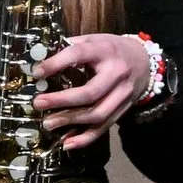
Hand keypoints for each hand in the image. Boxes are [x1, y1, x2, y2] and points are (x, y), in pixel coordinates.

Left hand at [32, 32, 146, 147]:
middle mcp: (117, 73)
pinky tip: (67, 143)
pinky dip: (85, 138)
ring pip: (97, 114)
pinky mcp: (123, 109)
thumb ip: (72, 47)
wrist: (145, 61)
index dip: (56, 63)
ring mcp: (123, 94)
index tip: (37, 73)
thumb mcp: (95, 39)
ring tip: (48, 123)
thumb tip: (40, 57)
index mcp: (106, 50)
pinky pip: (104, 127)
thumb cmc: (112, 49)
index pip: (79, 54)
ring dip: (70, 121)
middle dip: (62, 100)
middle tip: (39, 103)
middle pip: (90, 93)